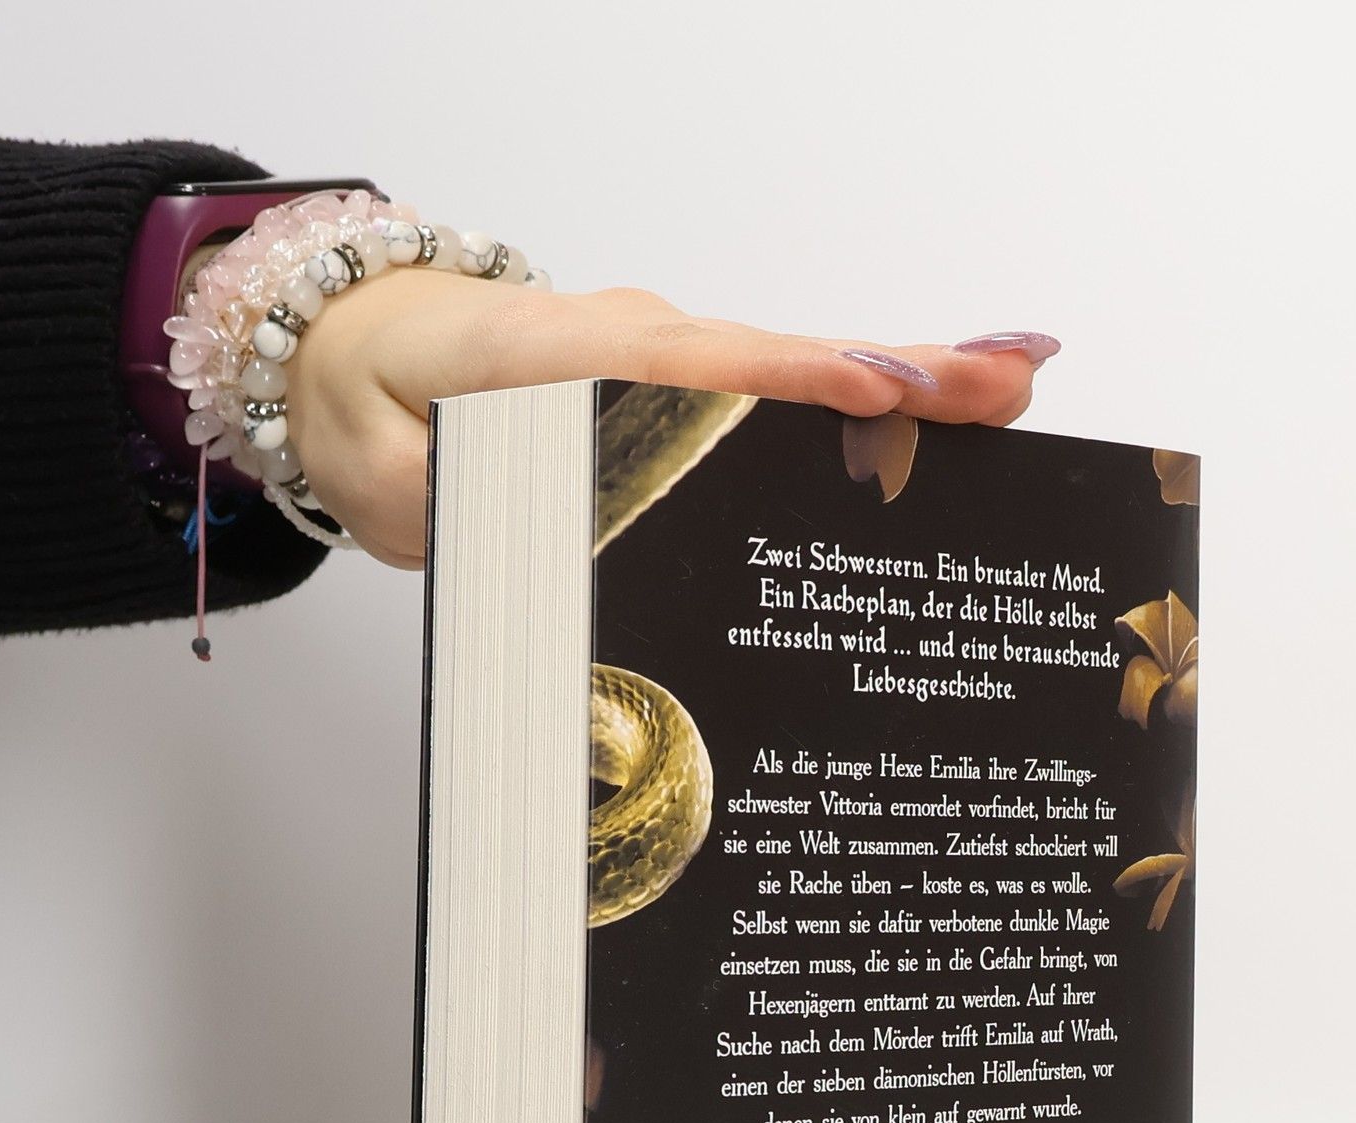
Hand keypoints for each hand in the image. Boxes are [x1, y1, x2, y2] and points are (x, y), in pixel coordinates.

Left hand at [285, 271, 1054, 566]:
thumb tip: (543, 548)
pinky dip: (848, 400)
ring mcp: (656, 354)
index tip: (880, 395)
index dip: (789, 383)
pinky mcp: (668, 381)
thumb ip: (459, 510)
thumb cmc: (376, 405)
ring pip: (787, 368)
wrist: (348, 347)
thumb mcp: (391, 480)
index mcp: (553, 356)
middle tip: (1007, 382)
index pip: (688, 366)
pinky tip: (925, 423)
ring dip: (894, 386)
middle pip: (773, 358)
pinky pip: (768, 388)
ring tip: (1005, 400)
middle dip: (891, 375)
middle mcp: (625, 341)